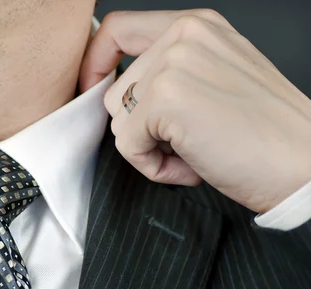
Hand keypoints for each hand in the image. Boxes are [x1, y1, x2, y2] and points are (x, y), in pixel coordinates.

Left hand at [81, 9, 310, 212]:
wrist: (304, 166)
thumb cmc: (264, 134)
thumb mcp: (216, 79)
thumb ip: (169, 70)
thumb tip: (114, 87)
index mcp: (196, 26)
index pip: (118, 30)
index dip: (97, 62)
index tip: (93, 87)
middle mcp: (184, 35)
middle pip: (114, 91)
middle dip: (142, 128)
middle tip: (189, 140)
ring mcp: (174, 64)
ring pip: (118, 121)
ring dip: (150, 148)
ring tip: (196, 150)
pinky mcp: (165, 99)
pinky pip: (127, 146)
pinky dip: (154, 167)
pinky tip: (193, 164)